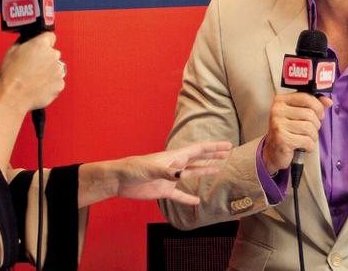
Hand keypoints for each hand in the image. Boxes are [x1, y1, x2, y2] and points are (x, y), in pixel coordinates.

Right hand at [0, 32, 64, 111]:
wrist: (12, 98)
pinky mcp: (60, 84)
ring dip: (48, 71)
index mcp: (41, 44)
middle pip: (53, 53)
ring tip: (34, 78)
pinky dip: (50, 84)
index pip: (50, 37)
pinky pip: (57, 81)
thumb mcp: (12, 51)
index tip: (40, 48)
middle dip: (45, 58)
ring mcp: (58, 71)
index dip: (43, 42)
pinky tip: (38, 85)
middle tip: (32, 66)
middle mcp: (53, 56)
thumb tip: (29, 40)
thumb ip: (25, 43)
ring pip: (56, 68)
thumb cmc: (10, 76)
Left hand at [115, 141, 232, 204]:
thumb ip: (168, 172)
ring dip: (205, 171)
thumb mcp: (151, 168)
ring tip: (218, 170)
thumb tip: (183, 175)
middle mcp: (175, 166)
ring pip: (192, 175)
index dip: (213, 148)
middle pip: (198, 159)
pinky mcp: (163, 191)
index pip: (197, 150)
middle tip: (228, 152)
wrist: (119, 180)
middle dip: (213, 155)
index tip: (227, 146)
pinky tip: (197, 202)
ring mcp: (170, 179)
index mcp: (174, 157)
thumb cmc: (133, 168)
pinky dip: (188, 199)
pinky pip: (179, 196)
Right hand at [262, 93, 332, 174]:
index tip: (319, 115)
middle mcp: (277, 110)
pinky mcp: (281, 139)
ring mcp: (278, 124)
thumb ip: (313, 106)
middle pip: (309, 114)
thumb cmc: (288, 131)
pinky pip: (306, 141)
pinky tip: (303, 147)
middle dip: (316, 125)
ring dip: (313, 136)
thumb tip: (328, 102)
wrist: (273, 152)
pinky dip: (309, 146)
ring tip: (306, 139)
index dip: (318, 107)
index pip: (305, 97)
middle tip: (310, 131)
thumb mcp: (299, 115)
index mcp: (281, 101)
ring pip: (309, 128)